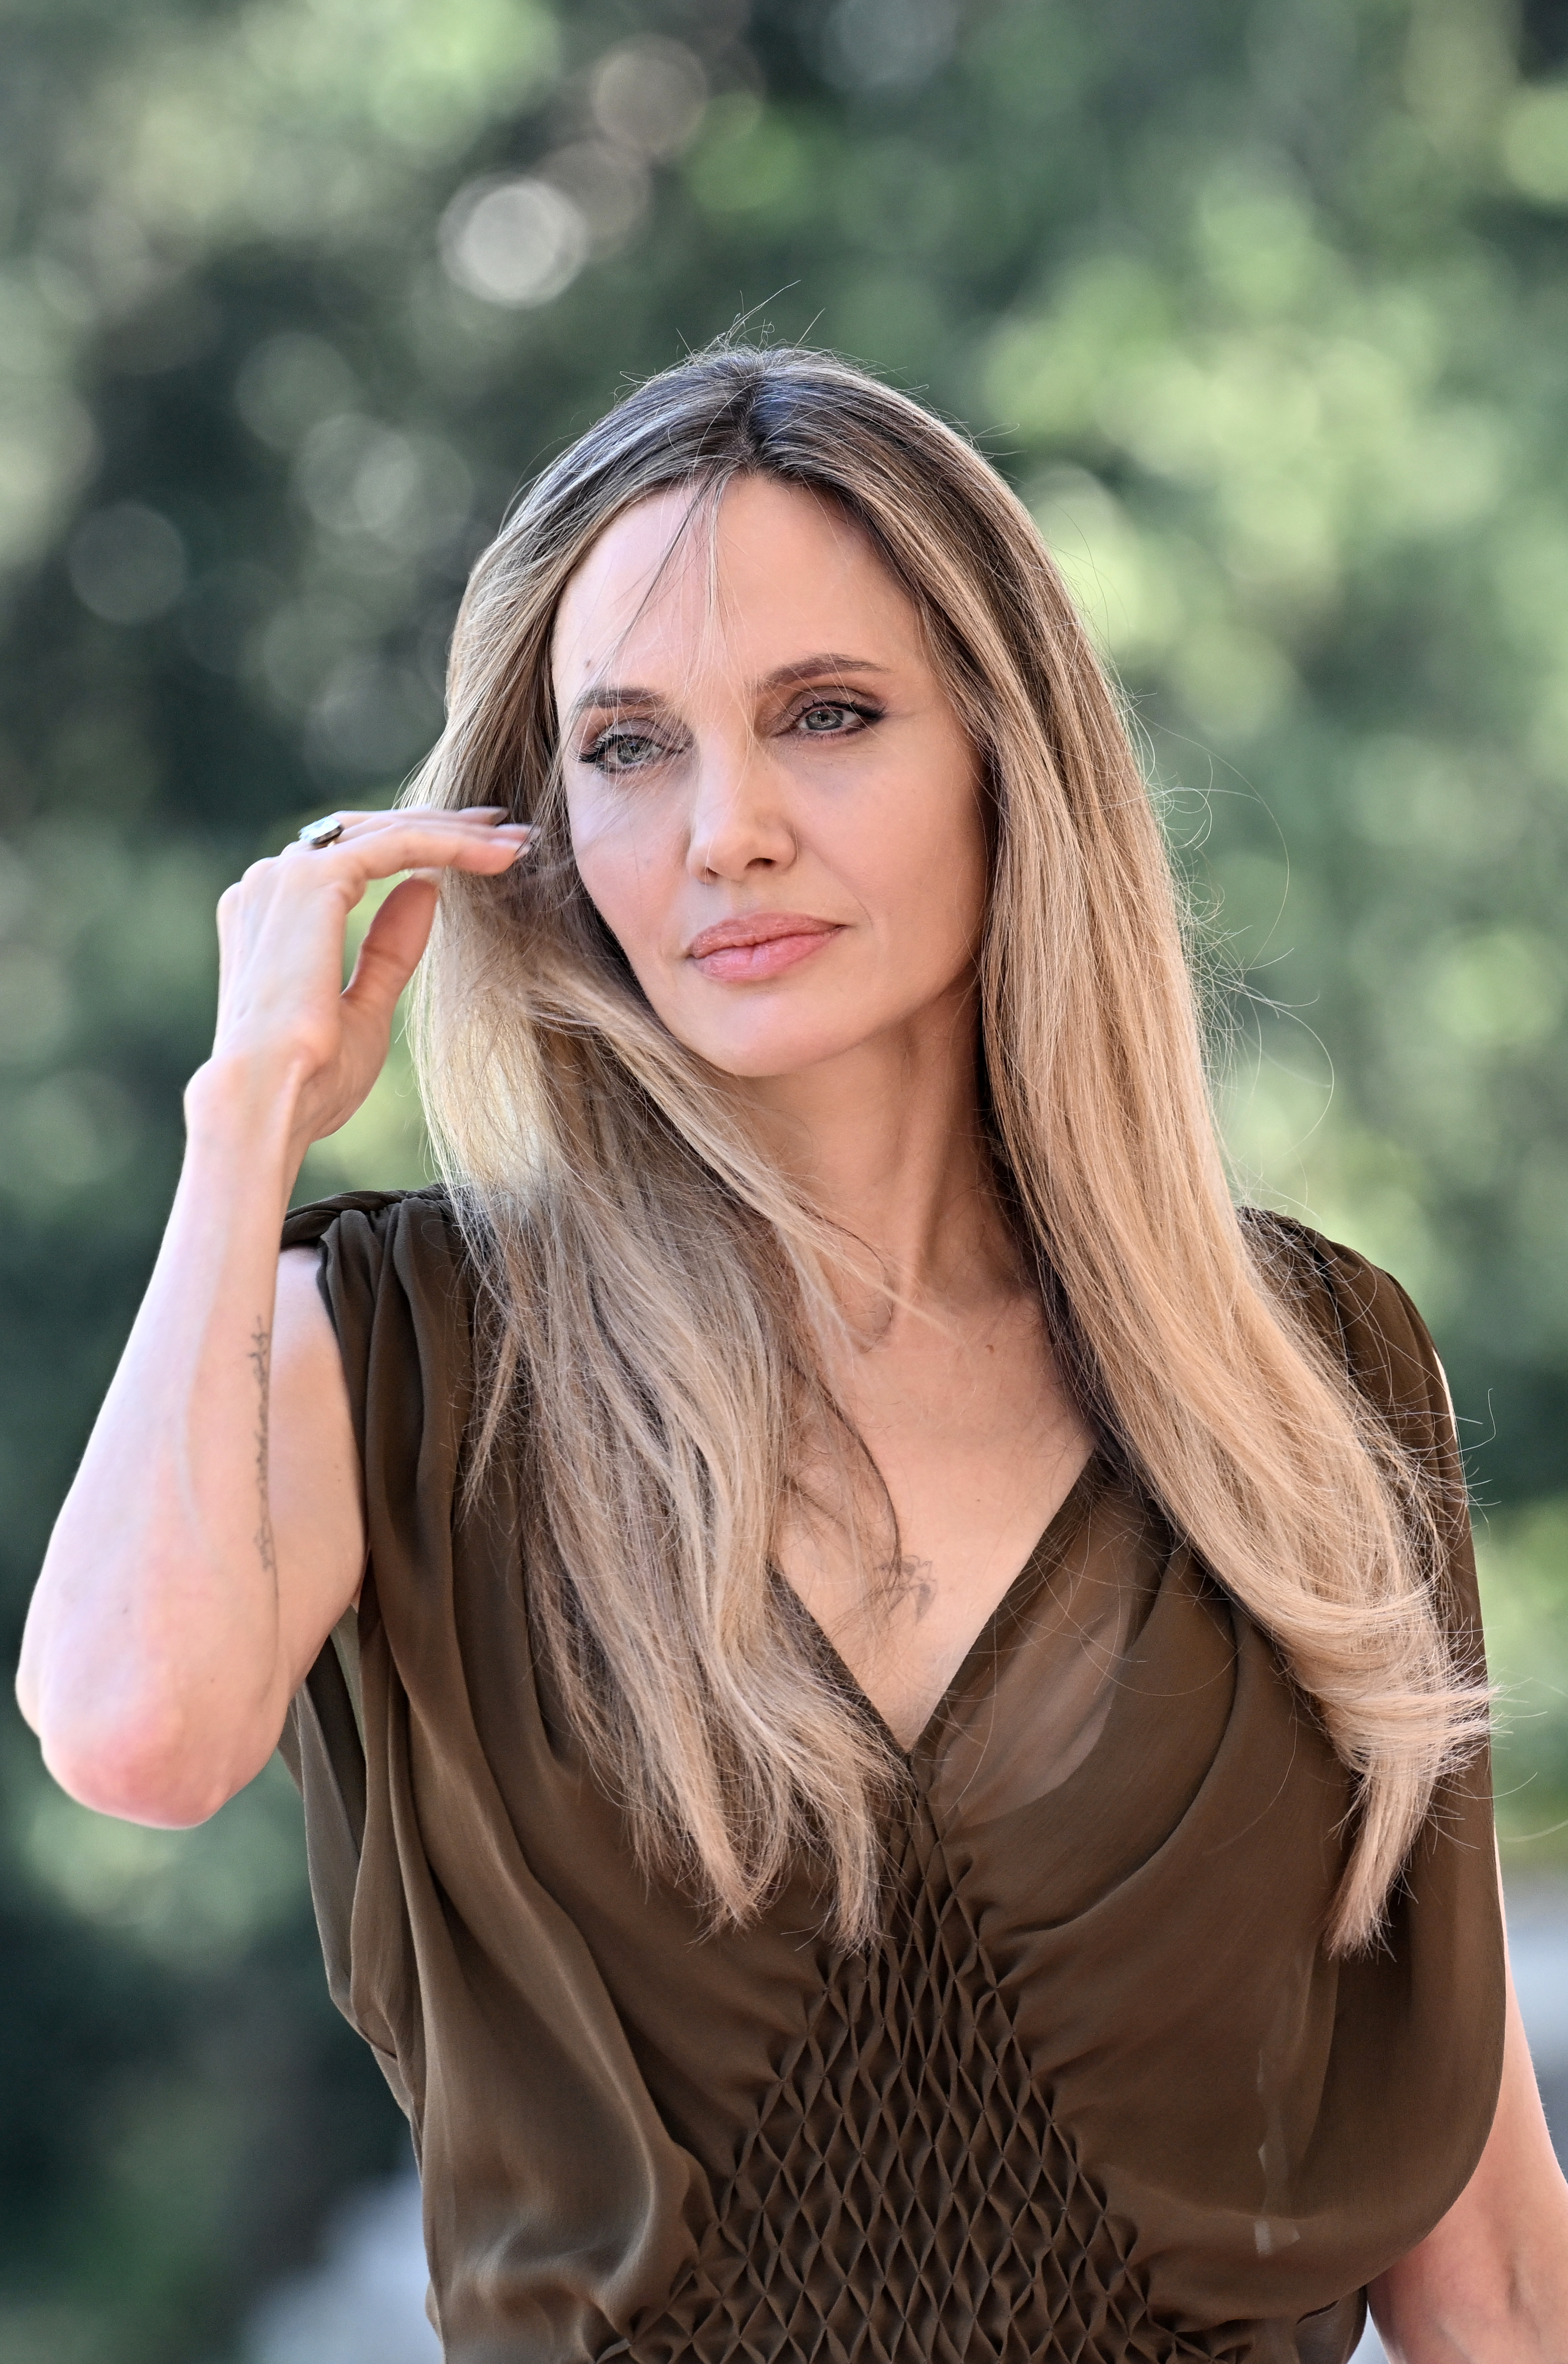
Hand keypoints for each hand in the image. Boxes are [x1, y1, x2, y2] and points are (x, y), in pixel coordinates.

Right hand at [197, 805, 529, 1156]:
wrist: (269, 1101)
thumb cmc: (309, 1078)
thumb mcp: (365, 1007)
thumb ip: (389, 949)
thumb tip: (424, 889)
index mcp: (272, 912)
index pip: (351, 856)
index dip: (416, 845)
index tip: (475, 850)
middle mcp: (270, 883)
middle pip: (370, 832)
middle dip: (443, 826)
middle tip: (508, 829)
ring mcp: (283, 876)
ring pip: (387, 831)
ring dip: (456, 832)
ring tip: (518, 840)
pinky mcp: (311, 881)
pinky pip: (397, 846)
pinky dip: (450, 845)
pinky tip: (497, 855)